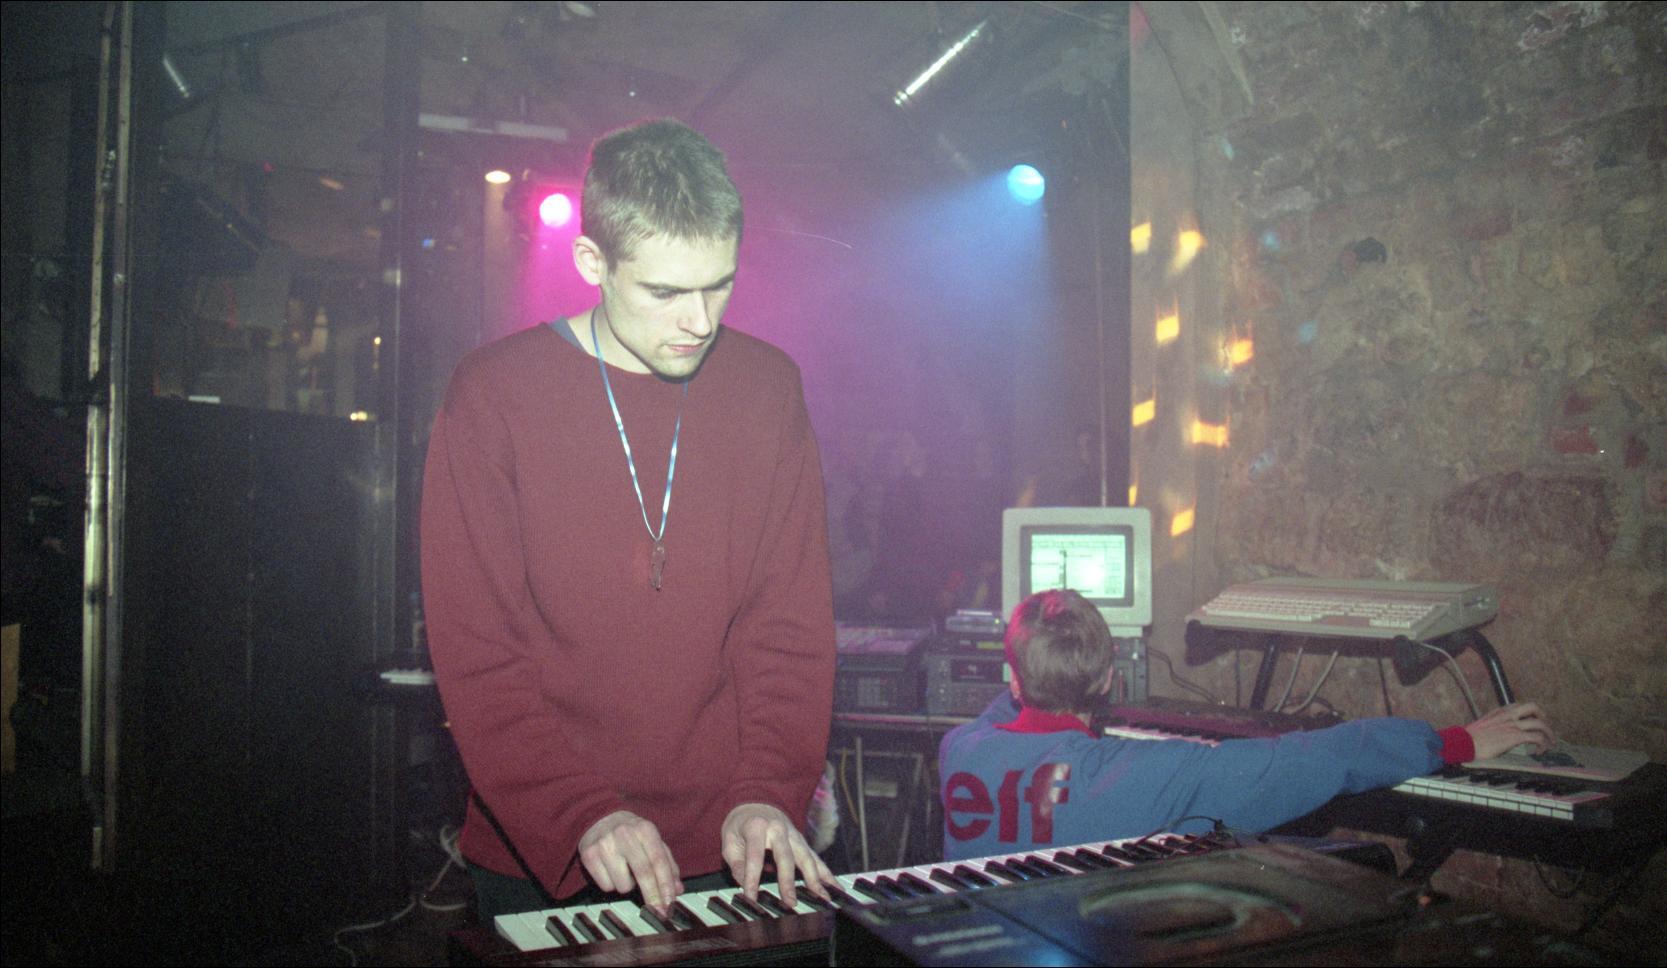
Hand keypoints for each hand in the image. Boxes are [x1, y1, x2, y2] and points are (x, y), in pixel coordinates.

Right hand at [578, 810, 681, 915]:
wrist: (598, 816)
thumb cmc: (631, 833)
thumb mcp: (652, 840)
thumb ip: (667, 864)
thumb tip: (677, 890)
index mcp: (644, 829)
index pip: (658, 860)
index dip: (665, 884)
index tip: (670, 902)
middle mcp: (624, 834)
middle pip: (643, 873)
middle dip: (653, 896)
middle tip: (659, 912)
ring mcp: (605, 844)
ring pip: (623, 885)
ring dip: (628, 886)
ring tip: (625, 870)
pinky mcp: (588, 855)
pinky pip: (606, 886)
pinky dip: (612, 884)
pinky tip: (611, 869)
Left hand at [720, 802, 837, 908]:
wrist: (756, 803)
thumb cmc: (741, 826)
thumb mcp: (729, 840)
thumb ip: (736, 862)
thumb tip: (744, 884)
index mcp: (757, 827)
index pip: (755, 856)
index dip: (752, 878)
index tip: (751, 897)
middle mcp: (779, 829)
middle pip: (786, 857)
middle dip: (788, 881)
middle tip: (790, 902)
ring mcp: (794, 835)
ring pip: (806, 857)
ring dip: (815, 879)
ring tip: (822, 898)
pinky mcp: (802, 842)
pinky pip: (816, 859)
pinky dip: (827, 874)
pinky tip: (836, 888)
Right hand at [1464, 701, 1554, 759]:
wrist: (1464, 743)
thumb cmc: (1470, 738)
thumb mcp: (1483, 725)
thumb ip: (1494, 724)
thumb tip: (1499, 732)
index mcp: (1499, 712)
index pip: (1520, 706)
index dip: (1530, 713)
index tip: (1533, 721)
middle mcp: (1508, 715)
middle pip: (1533, 707)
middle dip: (1543, 717)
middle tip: (1545, 728)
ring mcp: (1513, 725)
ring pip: (1540, 724)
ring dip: (1548, 734)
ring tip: (1549, 742)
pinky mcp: (1515, 736)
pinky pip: (1537, 737)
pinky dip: (1542, 744)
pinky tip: (1539, 751)